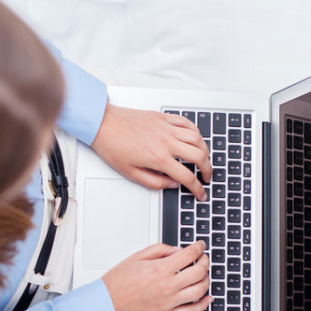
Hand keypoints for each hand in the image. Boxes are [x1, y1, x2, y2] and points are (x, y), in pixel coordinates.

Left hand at [91, 104, 211, 201]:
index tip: (201, 193)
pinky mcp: (163, 118)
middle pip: (199, 156)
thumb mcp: (131, 173)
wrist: (102, 124)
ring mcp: (166, 128)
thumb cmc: (113, 146)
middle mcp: (166, 142)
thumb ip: (154, 182)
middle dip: (208, 169)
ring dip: (205, 150)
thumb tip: (172, 184)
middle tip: (207, 177)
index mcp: (158, 159)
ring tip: (204, 159)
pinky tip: (195, 138)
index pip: (187, 177)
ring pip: (197, 138)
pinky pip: (187, 122)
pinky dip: (196, 131)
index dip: (197, 188)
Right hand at [101, 241, 212, 310]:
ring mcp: (169, 303)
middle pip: (199, 272)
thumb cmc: (117, 282)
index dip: (198, 248)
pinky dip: (203, 304)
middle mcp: (167, 287)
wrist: (106, 304)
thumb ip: (160, 250)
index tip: (200, 246)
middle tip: (203, 258)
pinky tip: (207, 297)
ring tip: (203, 274)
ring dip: (206, 280)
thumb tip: (178, 251)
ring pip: (199, 291)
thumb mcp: (137, 257)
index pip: (189, 255)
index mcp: (160, 270)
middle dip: (205, 262)